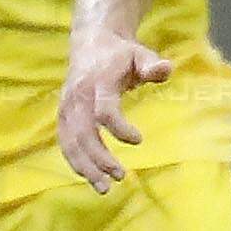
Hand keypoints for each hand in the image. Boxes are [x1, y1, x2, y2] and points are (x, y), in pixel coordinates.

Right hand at [60, 28, 173, 191]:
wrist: (91, 42)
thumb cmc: (121, 53)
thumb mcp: (140, 54)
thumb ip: (153, 65)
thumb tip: (167, 69)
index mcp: (99, 82)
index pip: (103, 111)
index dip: (119, 129)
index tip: (139, 140)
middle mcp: (79, 96)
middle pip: (84, 133)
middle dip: (100, 158)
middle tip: (120, 177)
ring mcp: (68, 106)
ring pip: (71, 142)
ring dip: (85, 167)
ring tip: (104, 188)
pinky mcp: (63, 114)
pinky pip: (65, 141)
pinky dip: (75, 161)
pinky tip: (90, 177)